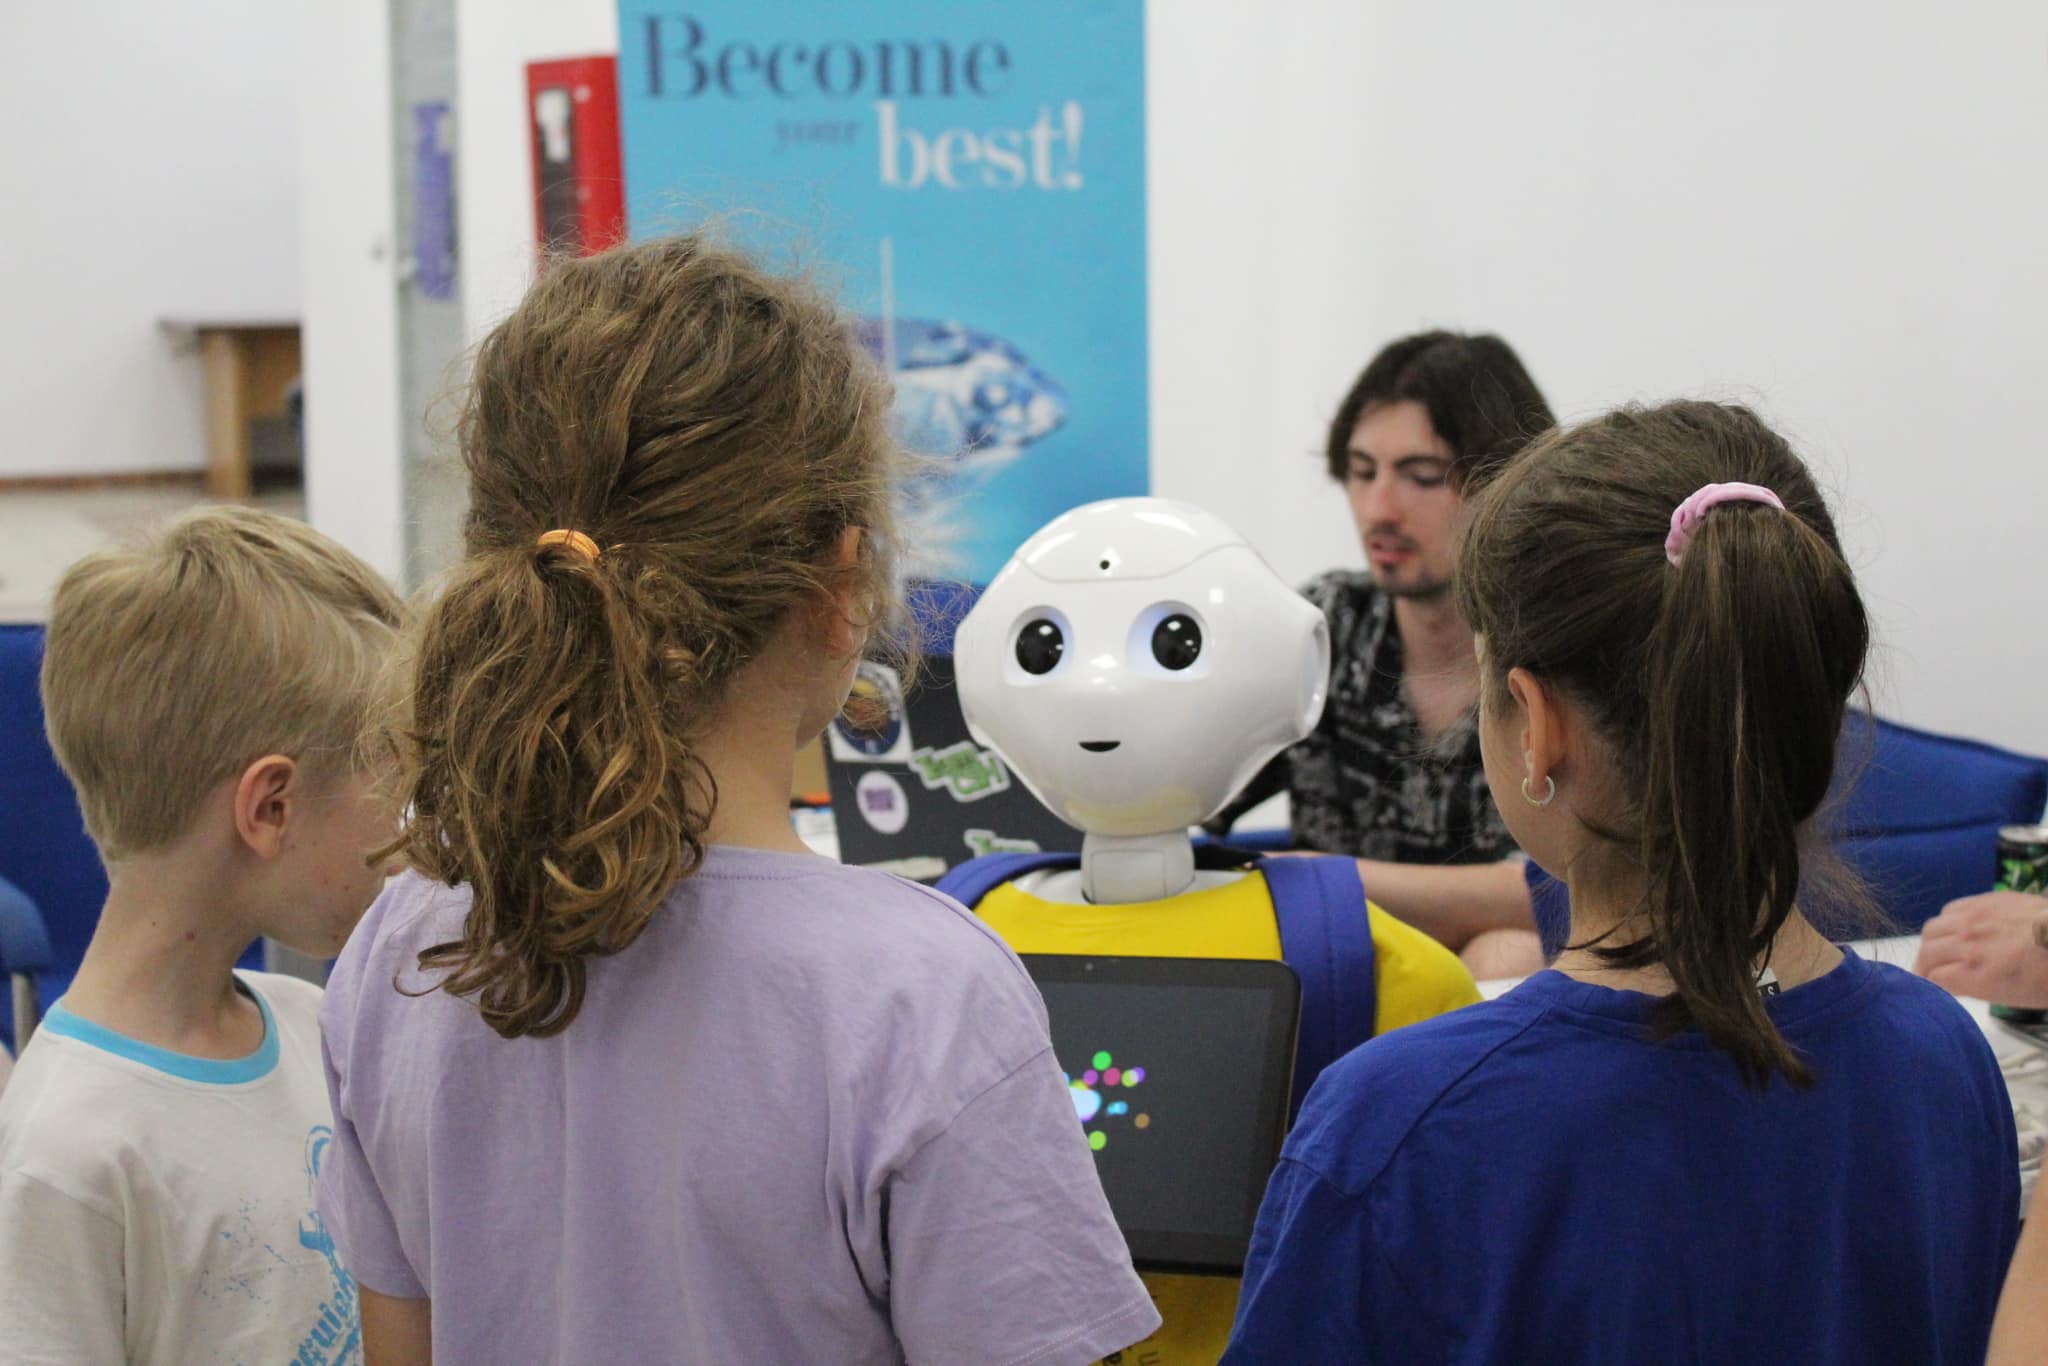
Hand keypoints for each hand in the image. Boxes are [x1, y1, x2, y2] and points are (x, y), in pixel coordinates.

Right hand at [1914, 891, 2047, 1007]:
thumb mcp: (2015, 996)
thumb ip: (1977, 988)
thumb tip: (1957, 983)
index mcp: (1977, 976)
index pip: (1932, 980)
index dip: (1930, 986)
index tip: (1932, 990)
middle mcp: (1969, 947)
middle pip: (1926, 954)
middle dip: (1925, 967)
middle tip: (1931, 974)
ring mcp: (1975, 921)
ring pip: (1932, 930)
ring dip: (1933, 943)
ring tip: (1943, 950)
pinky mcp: (1985, 902)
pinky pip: (1951, 909)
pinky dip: (1948, 921)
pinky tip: (1959, 929)